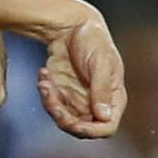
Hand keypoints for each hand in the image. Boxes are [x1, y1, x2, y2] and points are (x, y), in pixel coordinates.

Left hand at [38, 9, 124, 139]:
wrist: (72, 26)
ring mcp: (78, 101)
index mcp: (114, 97)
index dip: (92, 131)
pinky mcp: (62, 95)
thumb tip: (104, 116)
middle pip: (81, 127)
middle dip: (63, 117)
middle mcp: (97, 104)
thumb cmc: (93, 40)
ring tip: (45, 81)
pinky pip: (52, 105)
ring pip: (63, 118)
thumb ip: (102, 89)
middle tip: (51, 96)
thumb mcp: (102, 62)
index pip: (107, 126)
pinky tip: (44, 75)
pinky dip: (45, 94)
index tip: (75, 124)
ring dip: (50, 104)